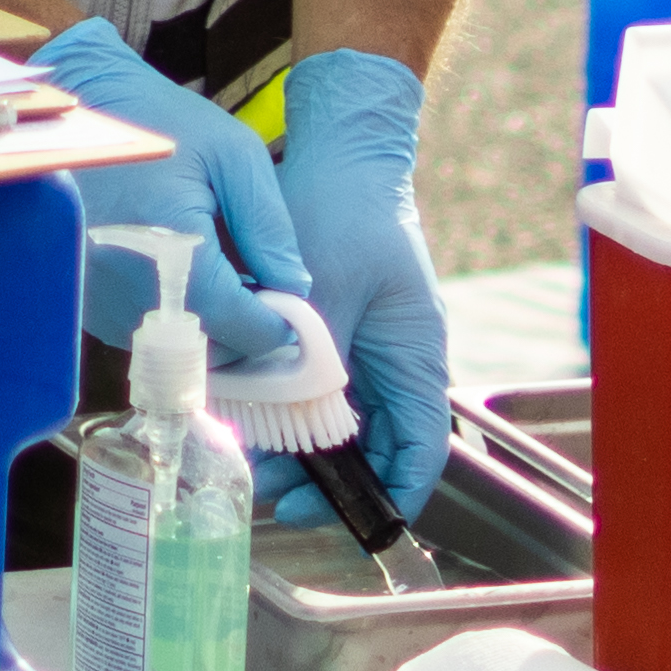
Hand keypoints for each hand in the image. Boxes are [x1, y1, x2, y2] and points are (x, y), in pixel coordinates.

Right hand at [25, 19, 304, 370]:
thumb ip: (269, 228)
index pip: (246, 330)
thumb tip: (294, 287)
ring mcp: (101, 306)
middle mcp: (132, 297)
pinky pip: (142, 328)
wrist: (72, 108)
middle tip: (256, 279)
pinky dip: (167, 310)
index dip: (280, 320)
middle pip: (212, 348)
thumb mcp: (233, 156)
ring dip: (205, 320)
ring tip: (212, 263)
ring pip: (176, 344)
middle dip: (244, 324)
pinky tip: (171, 264)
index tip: (290, 299)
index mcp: (178, 259)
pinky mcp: (82, 303)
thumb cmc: (156, 121)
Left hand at [273, 50, 451, 516]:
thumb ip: (304, 356)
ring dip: (301, 453)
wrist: (340, 154)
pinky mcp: (334, 345)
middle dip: (328, 484)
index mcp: (415, 358)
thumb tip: (276, 418)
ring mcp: (365, 357)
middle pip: (377, 453)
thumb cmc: (342, 211)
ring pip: (340, 430)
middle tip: (271, 495)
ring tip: (249, 462)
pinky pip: (316, 397)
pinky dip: (288, 417)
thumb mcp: (320, 289)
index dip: (387, 496)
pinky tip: (248, 422)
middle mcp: (396, 367)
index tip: (343, 516)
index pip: (421, 454)